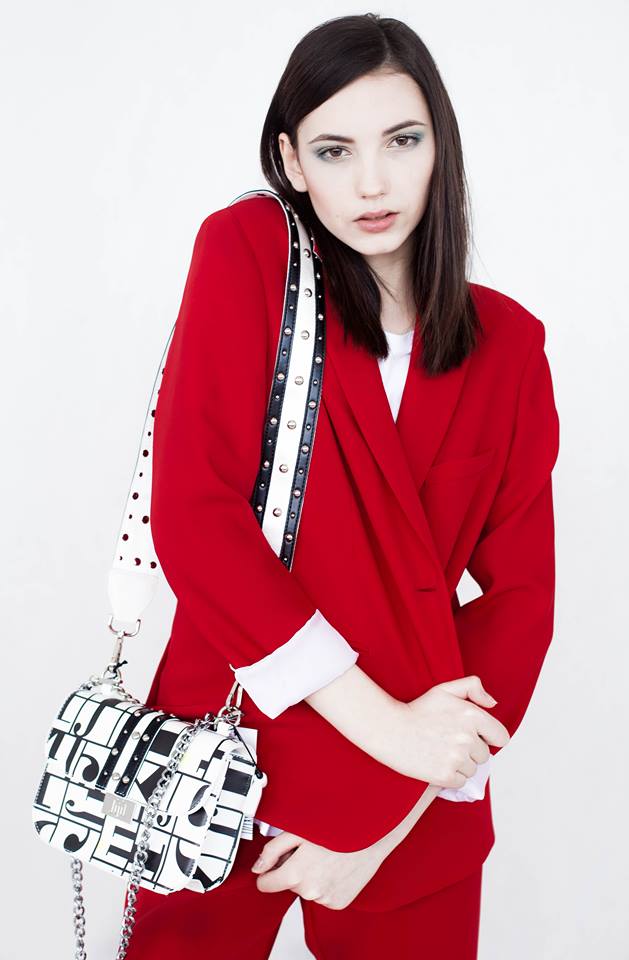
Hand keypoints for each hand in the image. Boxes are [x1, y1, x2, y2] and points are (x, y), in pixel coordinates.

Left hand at [251, 831, 390, 909]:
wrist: (371, 834)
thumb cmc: (336, 826)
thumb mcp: (298, 830)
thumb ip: (272, 850)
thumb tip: (258, 868)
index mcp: (296, 874)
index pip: (265, 885)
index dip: (268, 871)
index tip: (276, 862)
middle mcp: (310, 892)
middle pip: (287, 884)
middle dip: (293, 869)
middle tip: (310, 850)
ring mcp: (326, 899)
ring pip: (306, 889)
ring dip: (310, 876)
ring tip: (326, 856)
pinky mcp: (339, 903)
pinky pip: (322, 895)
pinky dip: (325, 883)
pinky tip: (335, 867)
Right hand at [386, 675, 509, 786]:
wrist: (390, 729)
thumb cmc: (418, 710)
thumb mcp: (444, 690)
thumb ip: (472, 687)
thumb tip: (493, 704)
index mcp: (472, 715)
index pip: (501, 737)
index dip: (488, 737)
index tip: (474, 736)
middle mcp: (468, 737)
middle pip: (485, 755)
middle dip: (471, 750)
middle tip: (448, 741)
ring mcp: (457, 758)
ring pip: (473, 769)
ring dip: (461, 764)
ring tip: (440, 751)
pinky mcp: (446, 775)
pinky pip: (461, 781)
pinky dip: (451, 776)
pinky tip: (436, 762)